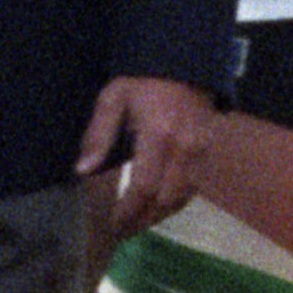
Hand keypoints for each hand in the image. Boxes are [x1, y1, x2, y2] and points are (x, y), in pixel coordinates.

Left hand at [74, 74, 213, 247]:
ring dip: (160, 215)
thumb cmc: (143, 80)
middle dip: (144, 220)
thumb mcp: (113, 99)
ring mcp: (201, 152)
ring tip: (138, 222)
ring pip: (182, 198)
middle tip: (124, 230)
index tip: (114, 225)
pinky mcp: (209, 152)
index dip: (128, 212)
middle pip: (165, 200)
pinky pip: (194, 188)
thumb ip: (99, 135)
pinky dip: (175, 202)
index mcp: (158, 136)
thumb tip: (83, 170)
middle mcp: (184, 149)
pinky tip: (158, 205)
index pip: (144, 187)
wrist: (184, 62)